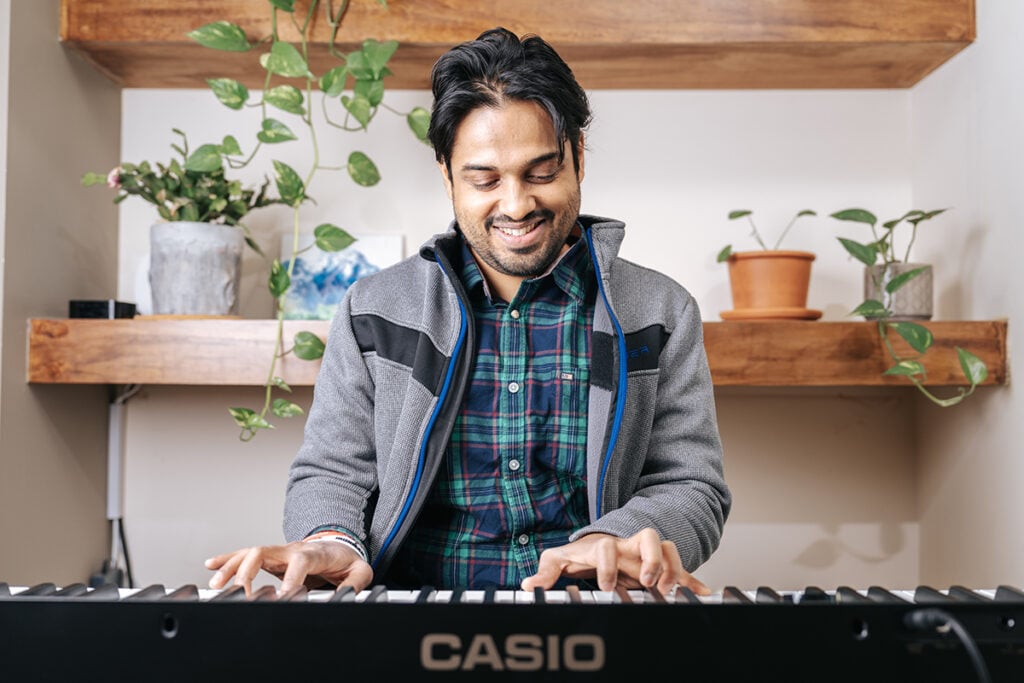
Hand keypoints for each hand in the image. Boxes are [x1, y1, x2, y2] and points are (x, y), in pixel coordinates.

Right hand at [204, 540, 372, 596]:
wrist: (339, 545)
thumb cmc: (345, 560)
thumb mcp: (360, 570)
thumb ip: (357, 581)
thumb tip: (348, 593)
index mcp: (314, 553)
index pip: (300, 562)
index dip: (290, 578)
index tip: (281, 596)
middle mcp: (292, 549)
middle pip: (266, 552)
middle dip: (249, 570)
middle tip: (241, 592)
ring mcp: (279, 551)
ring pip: (251, 552)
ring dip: (232, 566)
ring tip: (216, 584)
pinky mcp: (270, 557)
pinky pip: (245, 554)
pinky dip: (227, 559)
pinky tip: (211, 566)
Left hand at [520, 528, 708, 594]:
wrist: (600, 547)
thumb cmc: (580, 554)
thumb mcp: (560, 560)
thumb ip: (546, 570)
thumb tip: (528, 585)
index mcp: (603, 545)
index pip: (606, 546)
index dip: (607, 565)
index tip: (606, 587)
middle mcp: (627, 547)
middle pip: (647, 537)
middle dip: (651, 558)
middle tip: (647, 582)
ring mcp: (645, 556)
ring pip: (668, 549)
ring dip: (673, 569)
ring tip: (669, 592)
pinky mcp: (658, 568)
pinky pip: (682, 571)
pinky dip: (694, 582)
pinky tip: (705, 595)